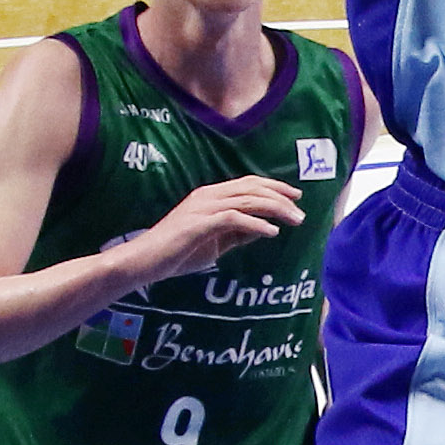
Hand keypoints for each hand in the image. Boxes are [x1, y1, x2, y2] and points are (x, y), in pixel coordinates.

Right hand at [126, 174, 305, 279]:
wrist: (144, 261)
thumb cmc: (176, 253)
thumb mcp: (214, 243)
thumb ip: (237, 234)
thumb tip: (265, 229)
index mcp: (210, 196)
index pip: (248, 183)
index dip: (274, 186)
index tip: (295, 197)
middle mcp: (208, 196)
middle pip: (252, 188)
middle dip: (280, 197)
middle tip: (300, 211)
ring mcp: (203, 208)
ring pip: (247, 200)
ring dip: (275, 210)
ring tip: (294, 221)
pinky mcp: (199, 223)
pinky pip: (234, 218)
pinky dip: (256, 224)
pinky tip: (271, 232)